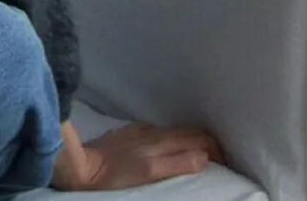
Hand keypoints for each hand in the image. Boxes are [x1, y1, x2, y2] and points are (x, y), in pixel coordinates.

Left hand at [51, 122, 226, 191]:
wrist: (82, 166)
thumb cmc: (114, 175)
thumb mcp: (149, 172)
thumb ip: (176, 163)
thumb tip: (203, 157)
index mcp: (159, 140)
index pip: (198, 137)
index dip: (216, 149)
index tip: (225, 164)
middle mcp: (152, 131)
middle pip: (190, 131)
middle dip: (209, 144)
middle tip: (220, 162)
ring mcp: (140, 130)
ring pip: (176, 131)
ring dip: (192, 142)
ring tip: (201, 158)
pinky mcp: (130, 132)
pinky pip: (160, 132)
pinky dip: (174, 140)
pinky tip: (172, 151)